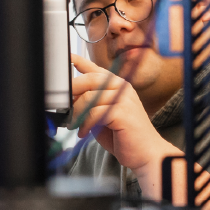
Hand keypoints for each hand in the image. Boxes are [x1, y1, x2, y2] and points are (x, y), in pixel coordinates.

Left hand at [69, 54, 181, 190]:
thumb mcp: (104, 115)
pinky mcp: (122, 112)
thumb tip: (70, 98)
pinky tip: (83, 133)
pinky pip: (94, 113)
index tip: (68, 56)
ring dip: (77, 113)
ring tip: (75, 125)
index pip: (97, 70)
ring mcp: (124, 99)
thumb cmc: (124, 135)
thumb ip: (91, 104)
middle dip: (73, 92)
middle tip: (64, 106)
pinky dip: (85, 124)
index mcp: (119, 86)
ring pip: (89, 97)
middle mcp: (122, 88)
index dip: (80, 61)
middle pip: (90, 79)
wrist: (146, 153)